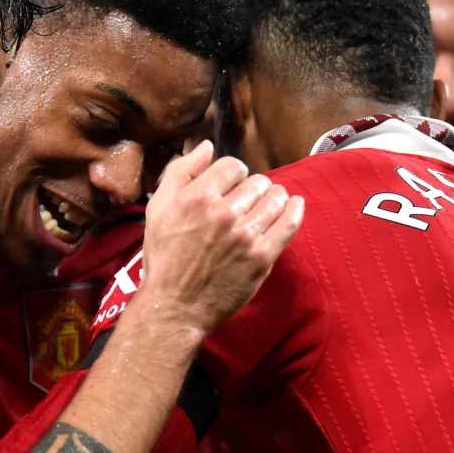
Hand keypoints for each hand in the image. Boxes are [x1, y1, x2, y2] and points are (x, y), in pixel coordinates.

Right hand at [138, 141, 304, 336]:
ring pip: (275, 199)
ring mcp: (245, 236)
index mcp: (197, 197)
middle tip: (249, 200)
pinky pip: (289, 224)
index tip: (232, 187)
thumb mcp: (158, 208)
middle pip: (257, 182)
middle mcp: (223, 213)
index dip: (234, 174)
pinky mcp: (262, 257)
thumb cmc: (164, 257)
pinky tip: (295, 205)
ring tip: (270, 203)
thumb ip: (181, 172)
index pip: (233, 166)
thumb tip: (207, 146)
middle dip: (254, 187)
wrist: (175, 306)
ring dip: (275, 197)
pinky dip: (295, 210)